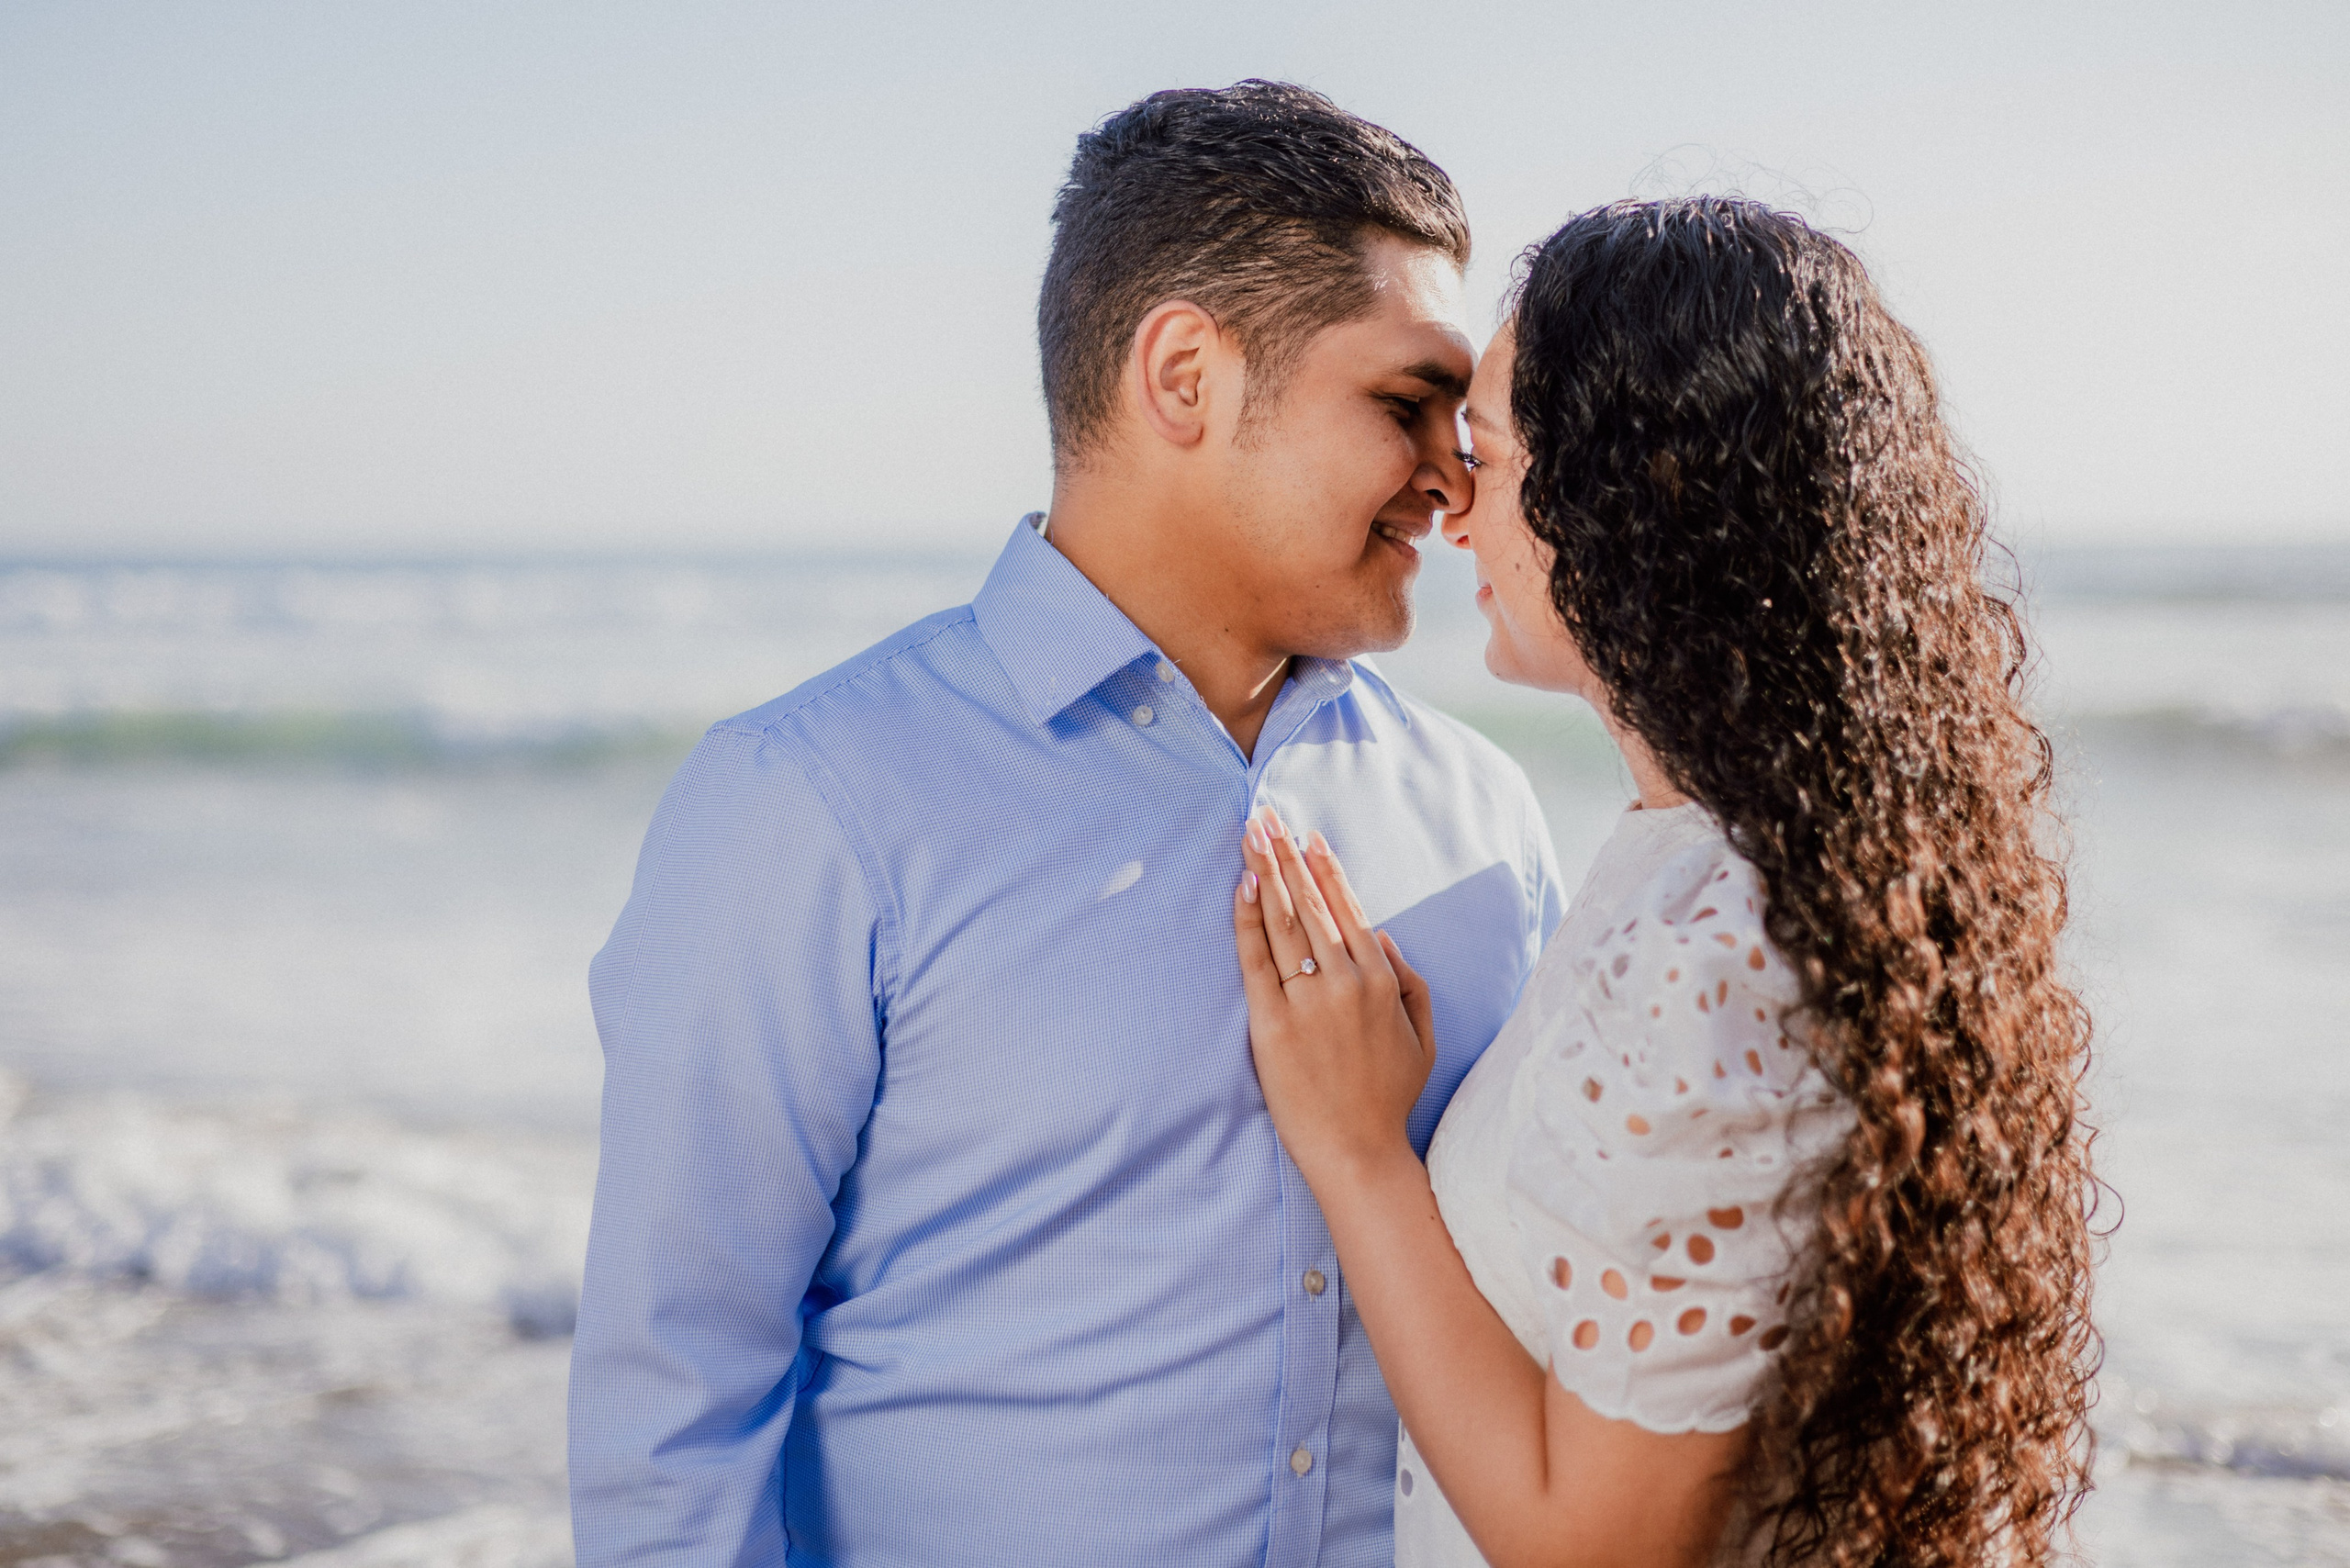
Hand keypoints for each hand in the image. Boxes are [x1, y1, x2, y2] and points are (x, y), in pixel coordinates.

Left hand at [1232, 805, 1435, 1185]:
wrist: (1358, 1152)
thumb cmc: (1390, 1096)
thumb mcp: (1423, 1035)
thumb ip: (1410, 980)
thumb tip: (1380, 934)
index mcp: (1382, 980)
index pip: (1347, 909)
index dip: (1325, 869)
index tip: (1307, 837)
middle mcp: (1345, 981)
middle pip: (1309, 904)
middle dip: (1285, 855)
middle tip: (1266, 816)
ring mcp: (1307, 1001)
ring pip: (1282, 922)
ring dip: (1264, 872)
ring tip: (1249, 836)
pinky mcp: (1272, 1024)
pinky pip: (1256, 960)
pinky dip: (1247, 920)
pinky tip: (1241, 886)